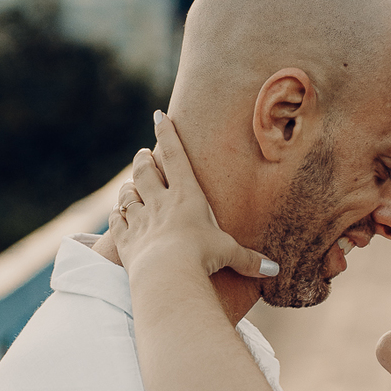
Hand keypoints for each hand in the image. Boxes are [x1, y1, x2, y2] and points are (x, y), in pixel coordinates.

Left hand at [109, 112, 279, 283]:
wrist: (167, 274)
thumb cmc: (202, 257)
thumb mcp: (229, 254)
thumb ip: (248, 259)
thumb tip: (274, 270)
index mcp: (187, 195)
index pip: (175, 155)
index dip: (167, 133)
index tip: (159, 116)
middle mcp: (160, 202)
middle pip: (145, 171)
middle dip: (143, 159)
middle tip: (143, 154)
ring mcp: (140, 220)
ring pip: (128, 195)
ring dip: (128, 187)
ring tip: (131, 185)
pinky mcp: (126, 241)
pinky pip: (116, 222)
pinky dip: (116, 216)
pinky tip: (118, 214)